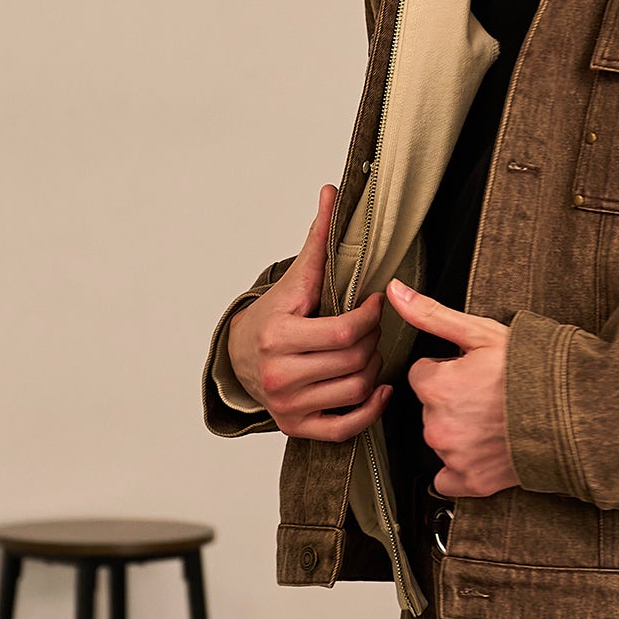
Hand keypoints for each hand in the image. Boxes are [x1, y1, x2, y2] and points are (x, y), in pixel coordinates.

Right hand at [227, 185, 390, 442]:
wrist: (239, 357)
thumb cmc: (274, 316)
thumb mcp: (295, 279)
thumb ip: (317, 238)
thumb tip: (331, 191)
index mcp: (277, 336)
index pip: (345, 332)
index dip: (371, 316)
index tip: (376, 302)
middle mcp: (279, 374)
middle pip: (354, 361)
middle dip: (373, 340)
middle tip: (373, 326)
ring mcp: (288, 405)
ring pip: (356, 389)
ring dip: (374, 369)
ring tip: (369, 351)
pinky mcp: (297, 427)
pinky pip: (346, 427)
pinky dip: (369, 410)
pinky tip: (378, 389)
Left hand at [386, 279, 518, 497]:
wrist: (576, 411)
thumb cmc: (534, 369)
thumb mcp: (482, 333)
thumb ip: (431, 314)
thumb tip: (394, 291)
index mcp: (436, 388)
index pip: (422, 375)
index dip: (449, 369)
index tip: (473, 370)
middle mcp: (438, 426)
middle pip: (431, 407)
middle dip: (453, 400)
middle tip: (489, 393)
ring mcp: (455, 457)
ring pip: (441, 438)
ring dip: (459, 430)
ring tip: (497, 418)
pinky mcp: (473, 481)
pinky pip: (448, 479)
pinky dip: (462, 467)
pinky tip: (486, 449)